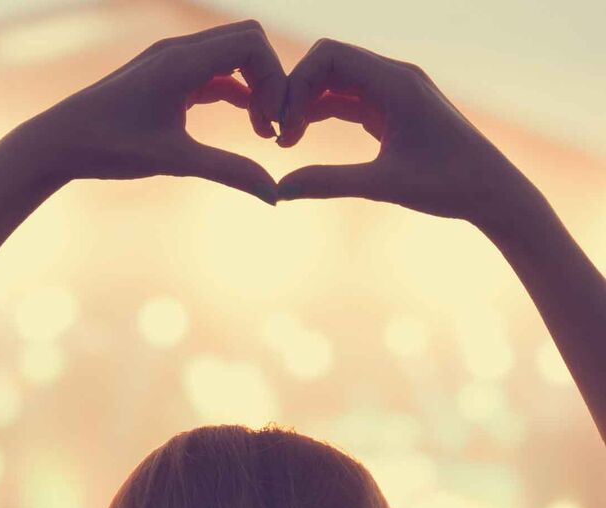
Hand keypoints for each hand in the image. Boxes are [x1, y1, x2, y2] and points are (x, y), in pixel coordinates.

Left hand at [35, 20, 285, 203]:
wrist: (61, 140)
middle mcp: (178, 49)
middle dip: (270, 80)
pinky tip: (245, 124)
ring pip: (232, 55)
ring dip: (254, 87)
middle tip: (273, 128)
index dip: (275, 81)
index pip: (252, 45)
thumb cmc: (111, 147)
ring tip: (262, 132)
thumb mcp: (175, 161)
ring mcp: (171, 59)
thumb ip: (229, 171)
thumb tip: (273, 195)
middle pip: (248, 41)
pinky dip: (235, 92)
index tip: (274, 125)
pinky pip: (214, 71)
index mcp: (181, 60)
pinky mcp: (166, 75)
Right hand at [276, 39, 534, 228]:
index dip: (295, 85)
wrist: (491, 191)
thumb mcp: (383, 186)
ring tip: (285, 142)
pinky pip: (349, 100)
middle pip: (328, 63)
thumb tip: (279, 191)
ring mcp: (395, 91)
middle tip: (277, 136)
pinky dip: (323, 114)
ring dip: (307, 105)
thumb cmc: (447, 186)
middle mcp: (394, 76)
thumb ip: (329, 183)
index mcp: (395, 81)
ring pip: (337, 82)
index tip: (281, 129)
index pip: (328, 56)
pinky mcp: (394, 109)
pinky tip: (303, 140)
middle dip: (296, 93)